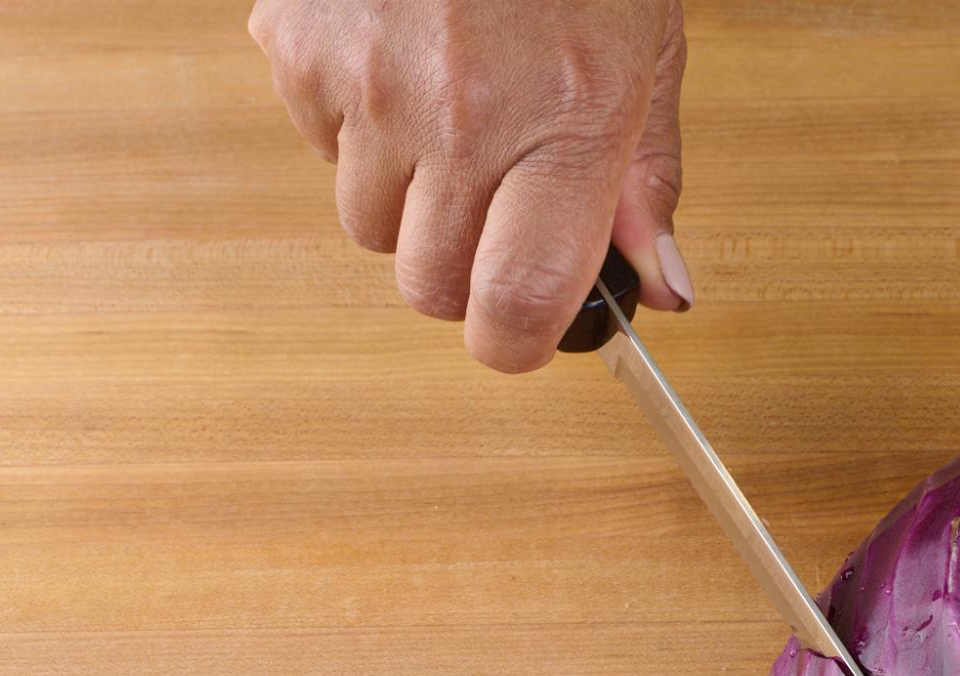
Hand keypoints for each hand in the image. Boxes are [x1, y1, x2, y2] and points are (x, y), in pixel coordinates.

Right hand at [249, 0, 691, 371]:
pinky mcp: (298, 49)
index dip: (514, 342)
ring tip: (451, 118)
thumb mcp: (646, 54)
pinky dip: (356, 129)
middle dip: (461, 274)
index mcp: (566, 127)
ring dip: (408, 201)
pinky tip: (400, 64)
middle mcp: (464, 118)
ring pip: (368, 227)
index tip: (524, 333)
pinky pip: (320, 147)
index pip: (517, 302)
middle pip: (429, 287)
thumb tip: (661, 291)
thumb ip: (648, 181)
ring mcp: (369, 86)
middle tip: (494, 213)